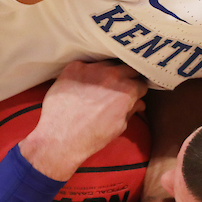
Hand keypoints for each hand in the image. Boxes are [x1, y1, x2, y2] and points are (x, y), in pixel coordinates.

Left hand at [21, 61, 147, 180]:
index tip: (134, 94)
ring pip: (107, 64)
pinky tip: (82, 84)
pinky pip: (86, 65)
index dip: (138, 90)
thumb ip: (131, 111)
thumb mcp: (119, 127)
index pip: (141, 83)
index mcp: (127, 90)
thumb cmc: (91, 137)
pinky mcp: (74, 68)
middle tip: (120, 87)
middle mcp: (112, 75)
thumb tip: (139, 103)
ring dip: (108, 72)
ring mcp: (92, 68)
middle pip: (128, 68)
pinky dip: (87, 73)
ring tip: (100, 84)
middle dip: (128, 77)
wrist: (60, 136)